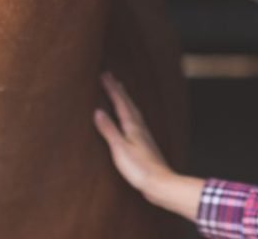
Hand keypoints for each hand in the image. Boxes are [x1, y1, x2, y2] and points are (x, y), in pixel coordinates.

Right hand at [94, 72, 204, 219]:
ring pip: (133, 110)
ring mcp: (144, 135)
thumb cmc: (139, 168)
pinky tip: (131, 119)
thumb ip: (109, 130)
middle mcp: (140, 127)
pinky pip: (136, 120)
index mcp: (132, 126)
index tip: (104, 74)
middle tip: (111, 76)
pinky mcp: (145, 144)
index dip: (112, 88)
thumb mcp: (119, 149)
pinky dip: (130, 112)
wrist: (160, 183)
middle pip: (128, 103)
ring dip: (125, 99)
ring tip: (121, 91)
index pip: (120, 102)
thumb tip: (98, 111)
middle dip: (119, 89)